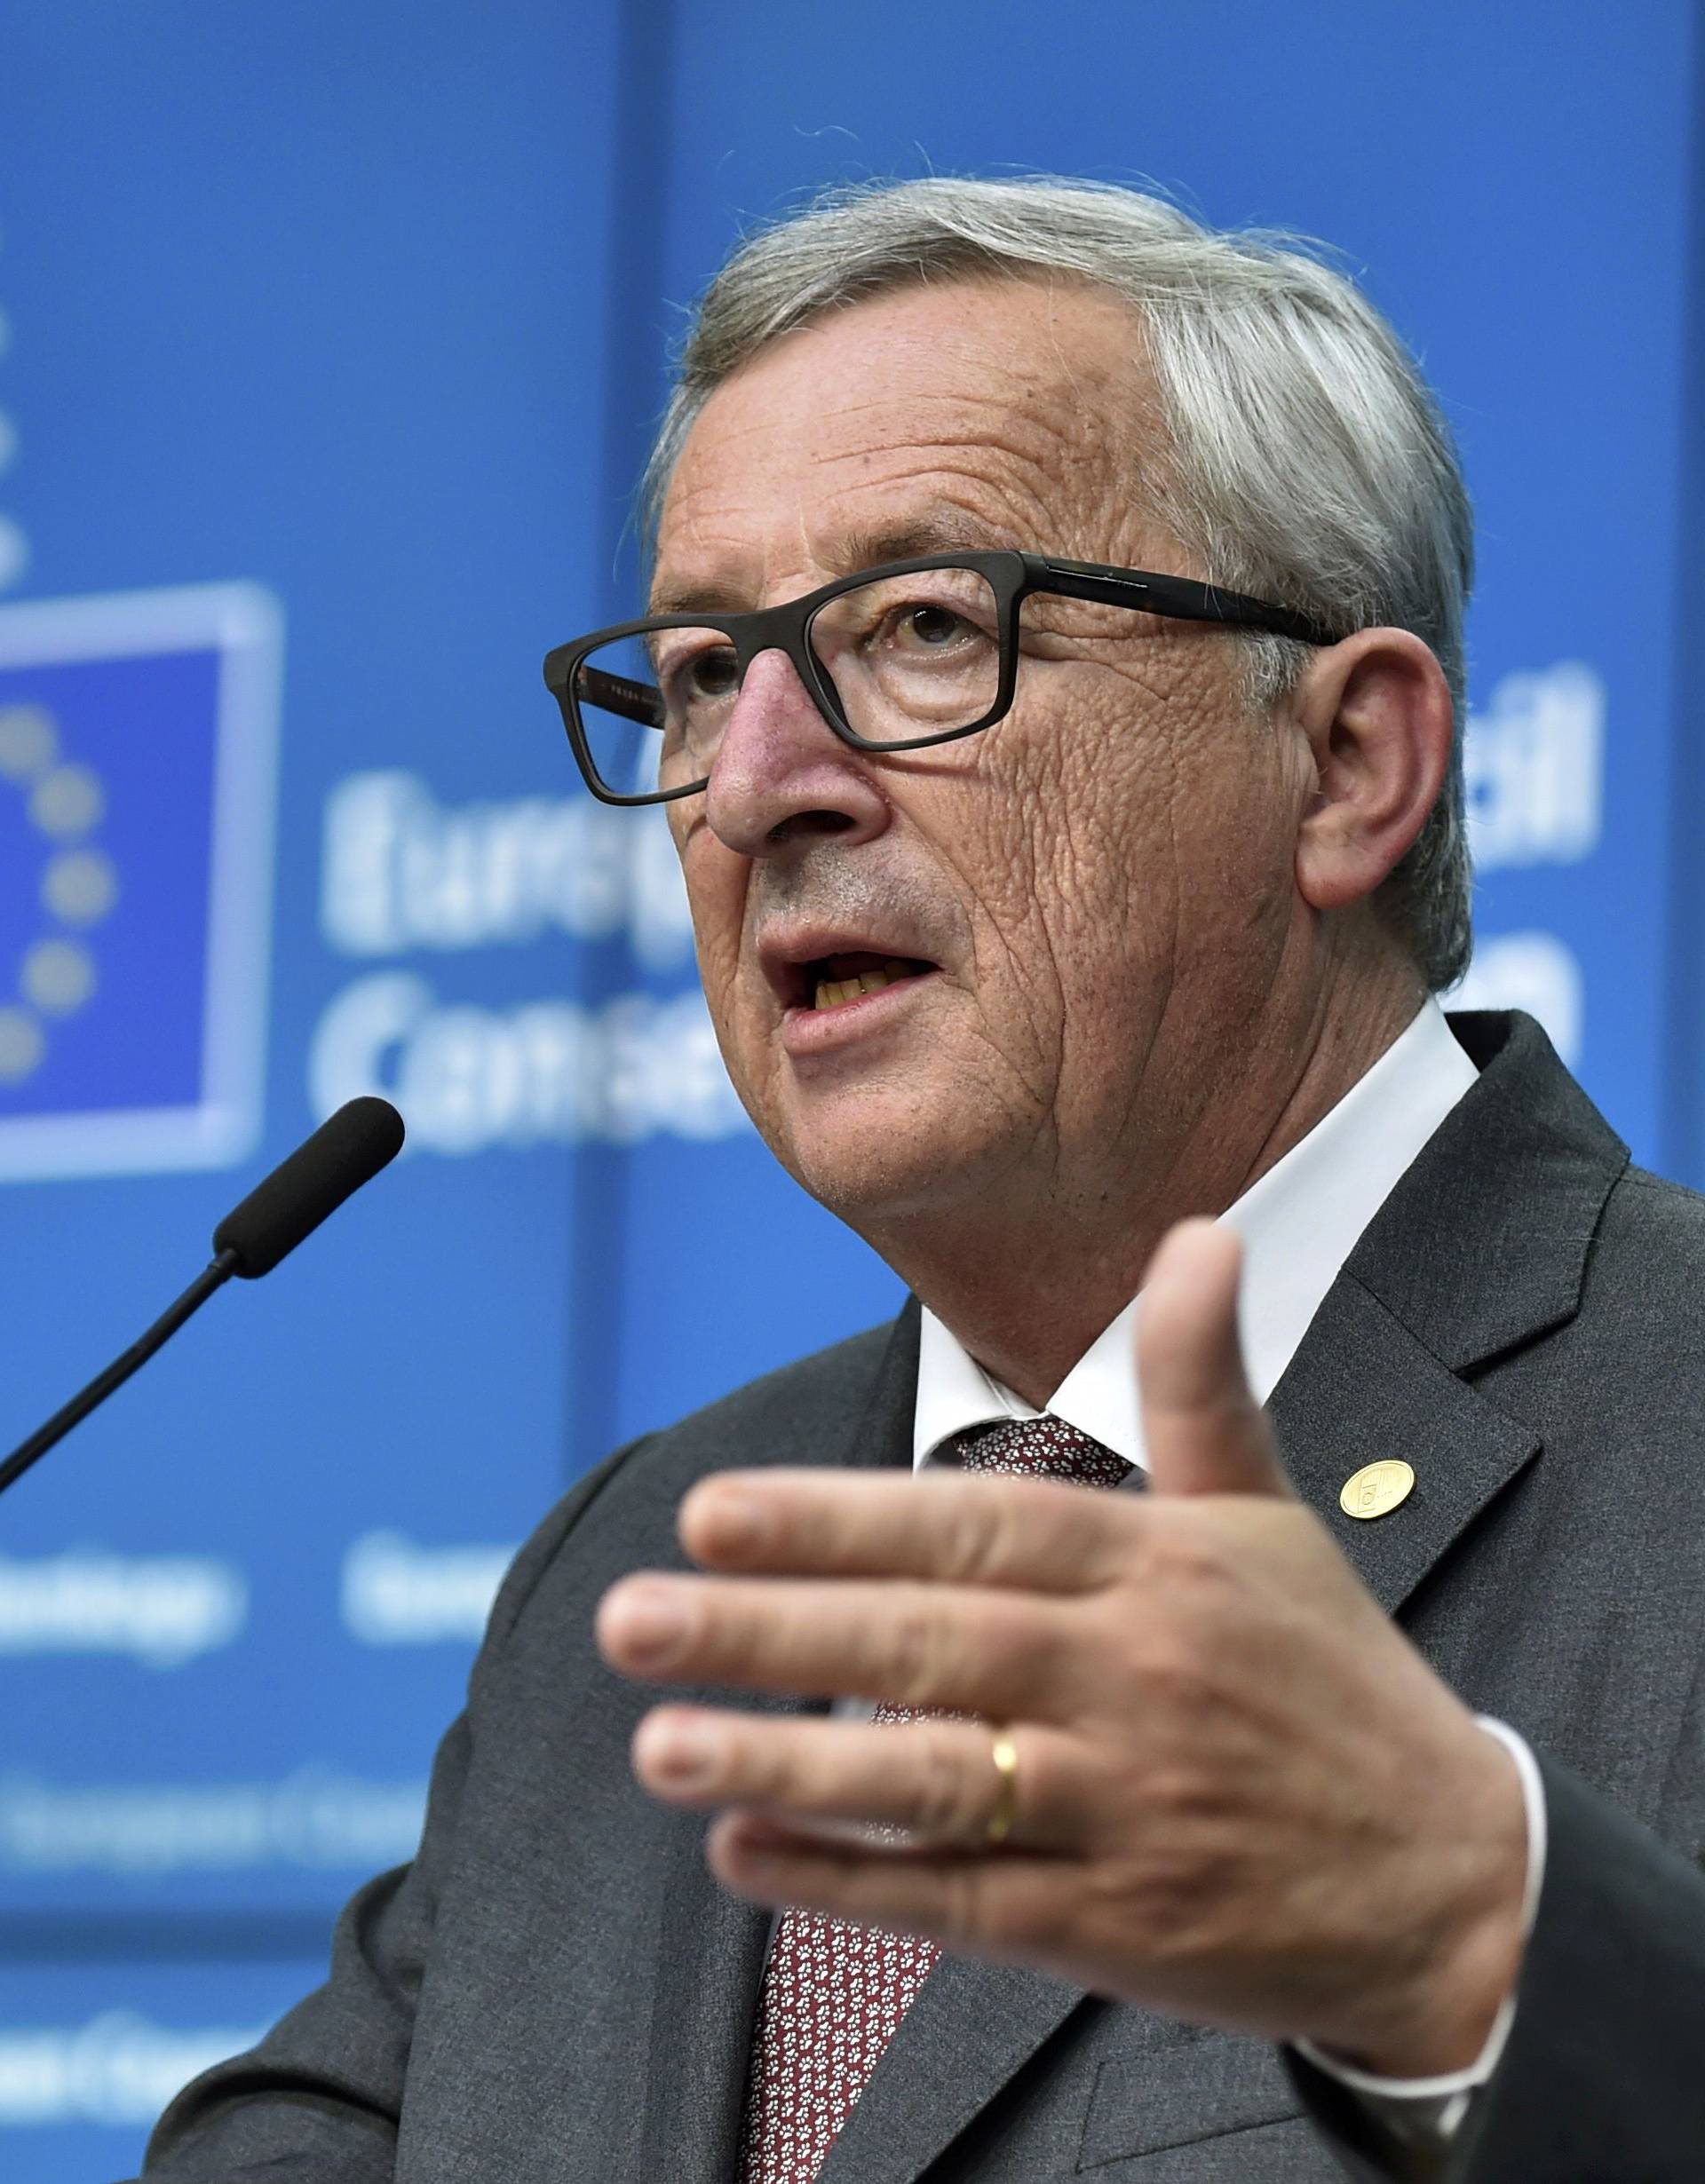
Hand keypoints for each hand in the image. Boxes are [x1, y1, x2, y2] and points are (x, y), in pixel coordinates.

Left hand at [597, 1220, 1527, 2073]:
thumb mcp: (1274, 1514)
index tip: (712, 1511)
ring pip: (935, 1779)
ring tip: (659, 1744)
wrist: (1453, 1879)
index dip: (838, 1519)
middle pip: (930, 1646)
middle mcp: (1134, 1678)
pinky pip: (967, 1902)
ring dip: (789, 1762)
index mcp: (1159, 1566)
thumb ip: (1204, 1379)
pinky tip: (747, 1860)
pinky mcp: (1120, 1926)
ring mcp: (1126, 1806)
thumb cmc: (1332, 1674)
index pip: (974, 1527)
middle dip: (771, 1631)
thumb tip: (1203, 1230)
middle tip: (627, 1620)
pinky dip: (854, 1883)